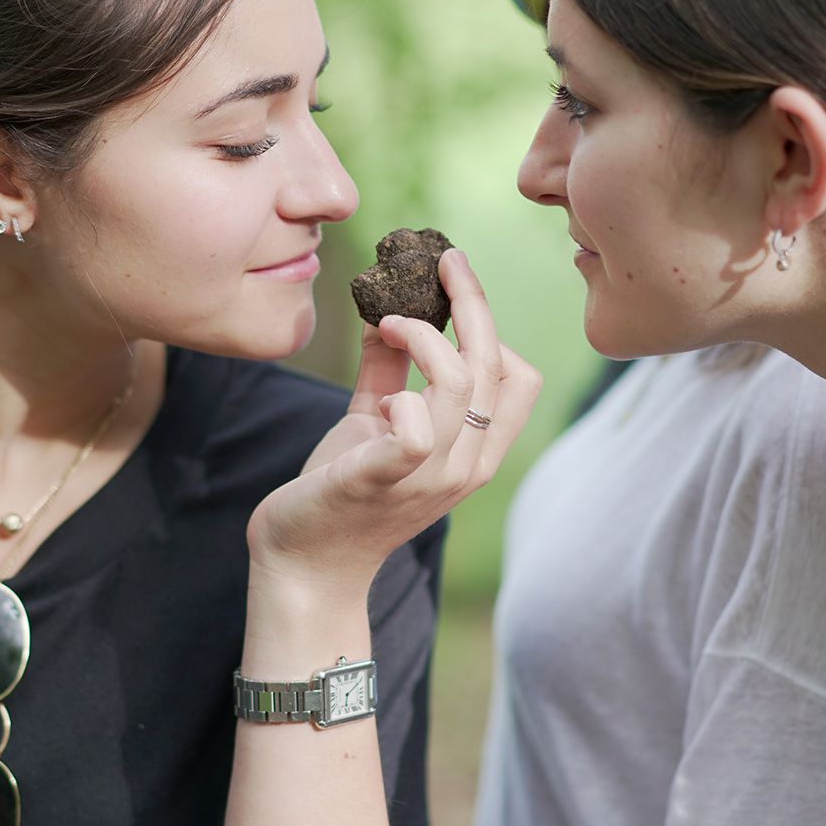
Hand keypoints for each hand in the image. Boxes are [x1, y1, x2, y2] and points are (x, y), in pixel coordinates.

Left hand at [248, 249, 540, 590]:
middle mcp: (467, 466)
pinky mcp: (384, 480)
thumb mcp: (373, 424)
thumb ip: (387, 374)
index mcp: (475, 451)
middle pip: (498, 366)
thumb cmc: (340, 493)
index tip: (452, 283)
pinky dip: (401, 395)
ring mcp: (431, 477)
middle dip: (473, 301)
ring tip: (392, 324)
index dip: (492, 323)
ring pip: (464, 385)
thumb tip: (387, 313)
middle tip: (442, 261)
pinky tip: (379, 400)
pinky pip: (417, 429)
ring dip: (427, 339)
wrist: (305, 564)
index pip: (520, 376)